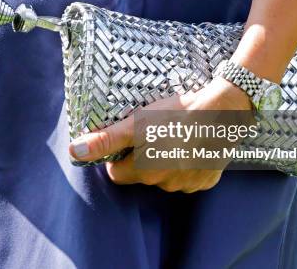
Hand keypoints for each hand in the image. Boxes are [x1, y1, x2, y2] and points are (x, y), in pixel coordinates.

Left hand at [69, 78, 251, 192]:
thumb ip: (105, 140)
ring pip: (166, 176)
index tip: (129, 138)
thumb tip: (73, 152)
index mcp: (144, 172)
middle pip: (142, 174)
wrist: (223, 111)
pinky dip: (188, 164)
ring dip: (166, 161)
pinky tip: (192, 144)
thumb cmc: (176, 114)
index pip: (117, 172)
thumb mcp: (136, 122)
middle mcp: (165, 185)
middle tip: (153, 132)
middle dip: (142, 157)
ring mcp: (189, 185)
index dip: (119, 155)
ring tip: (174, 135)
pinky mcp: (208, 180)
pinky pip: (190, 177)